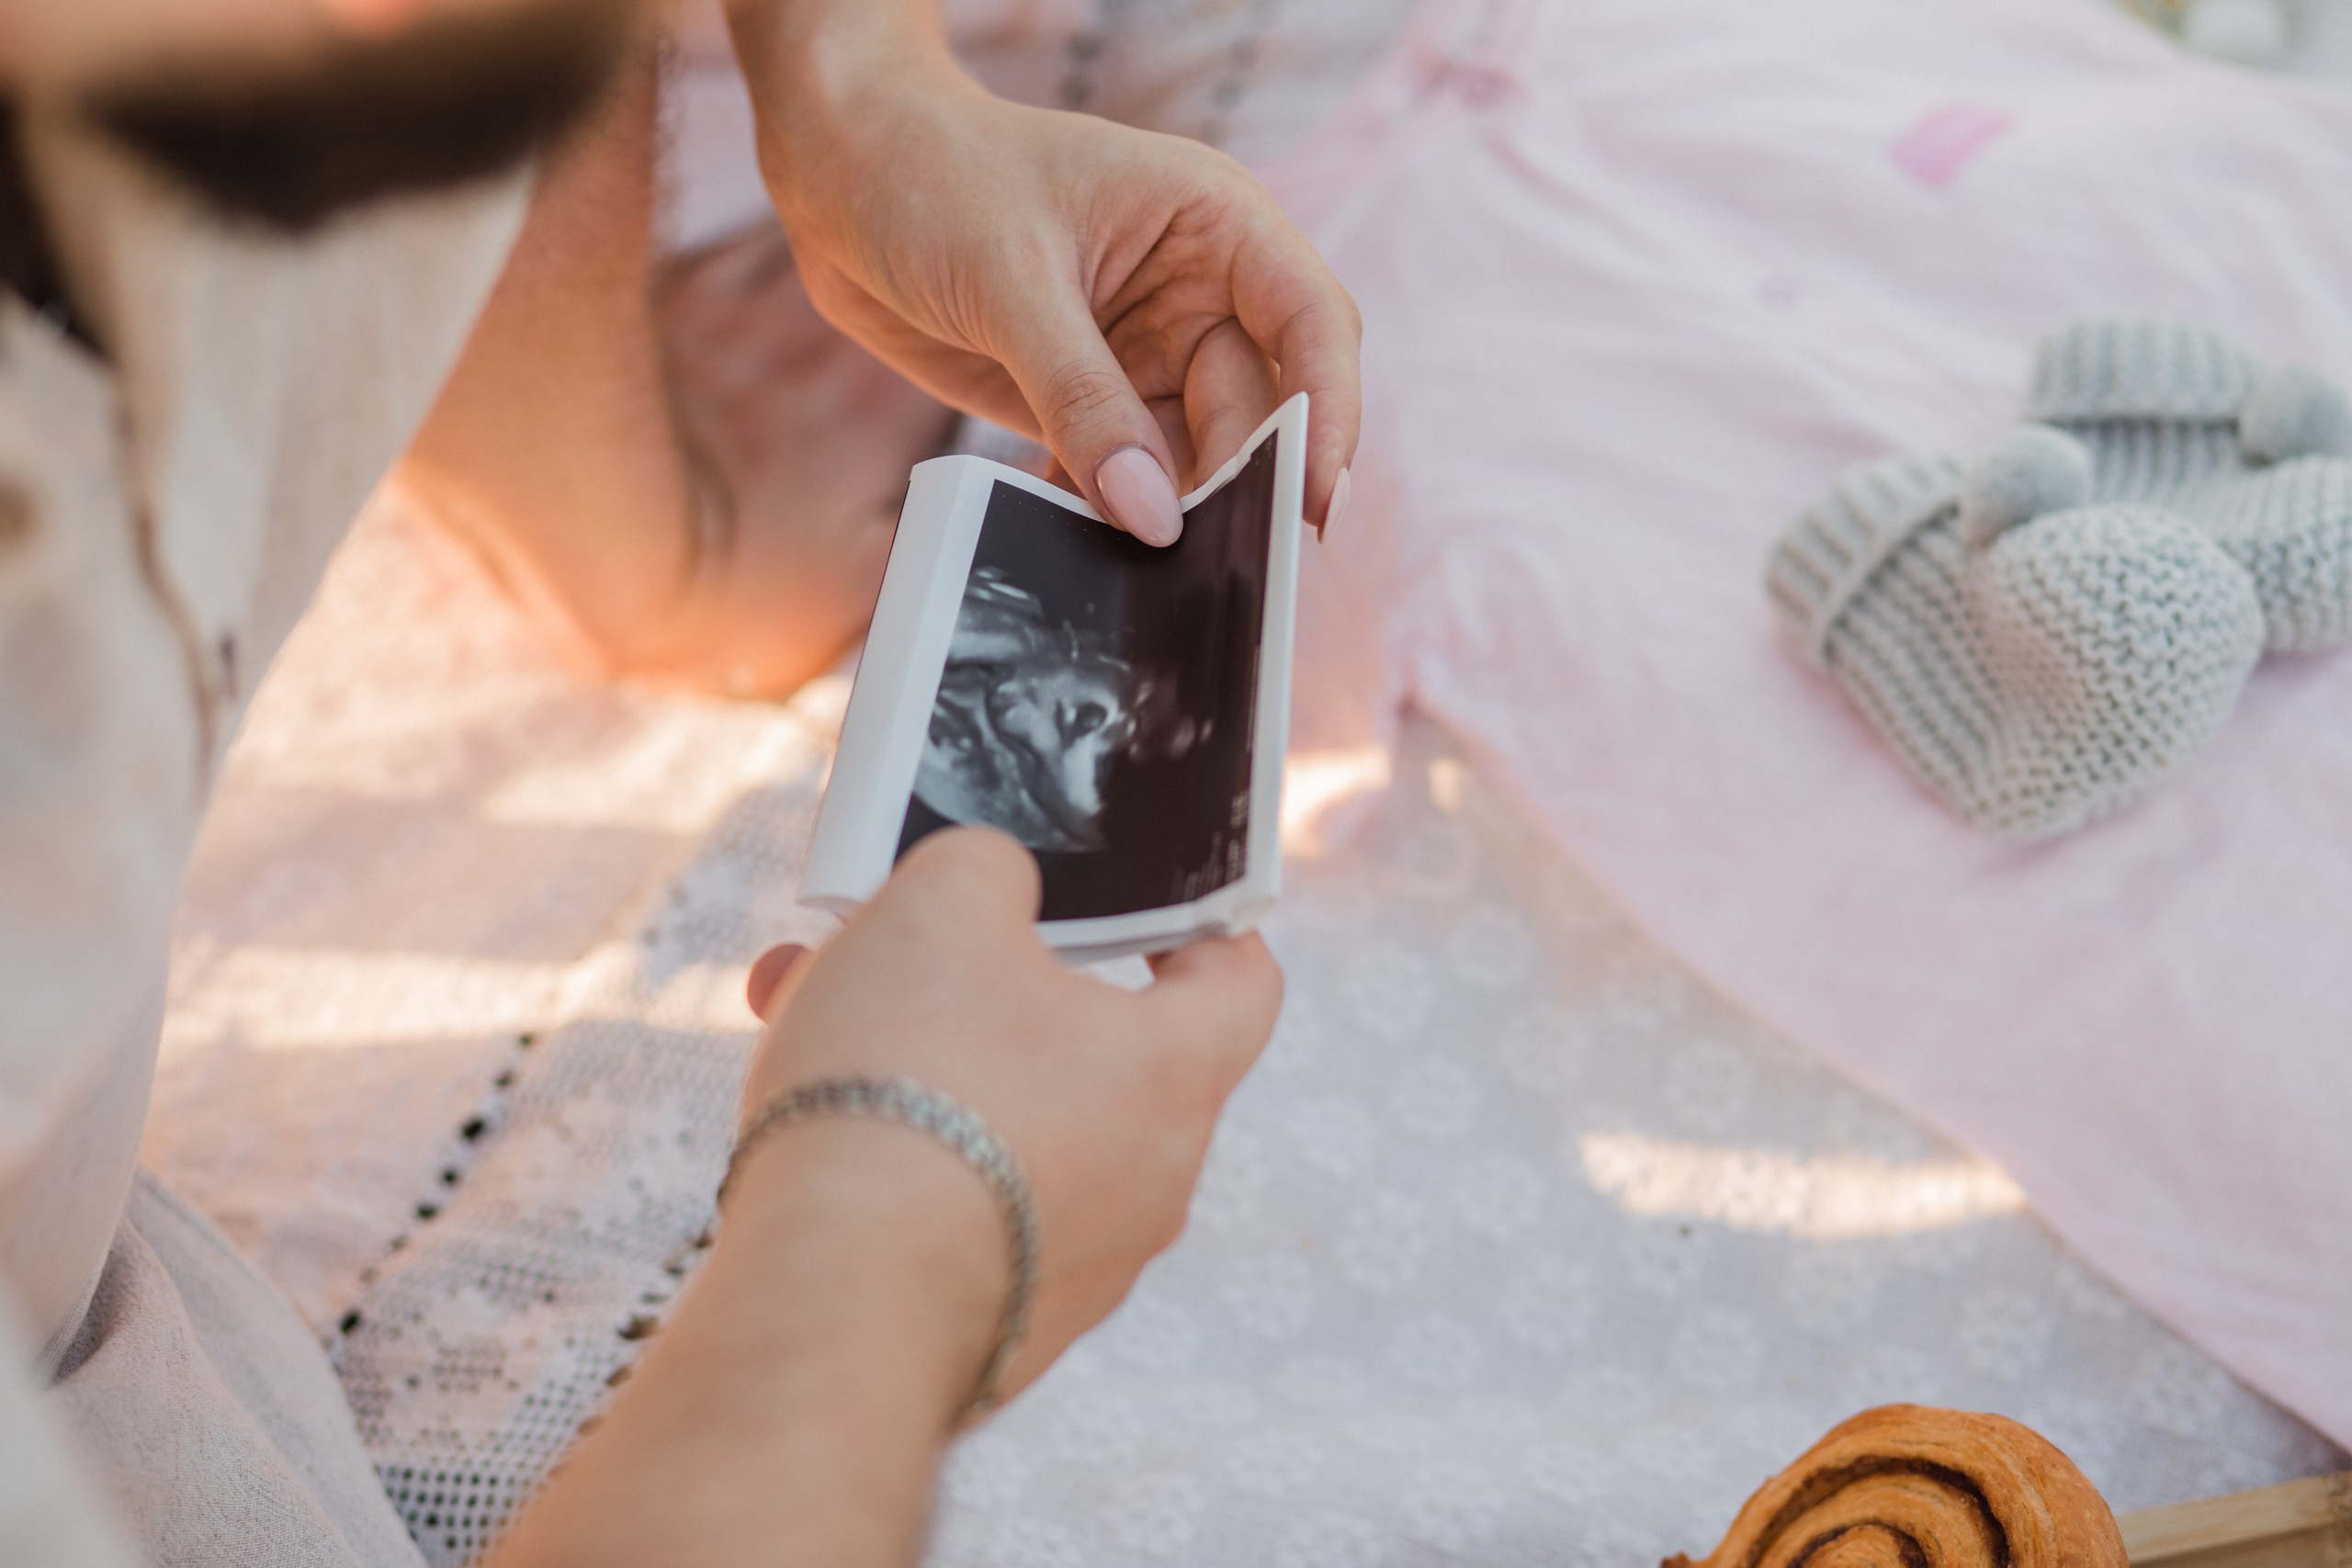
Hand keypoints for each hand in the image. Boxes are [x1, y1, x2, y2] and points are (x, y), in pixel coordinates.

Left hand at [727, 4, 1360, 544]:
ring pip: (1189, 456)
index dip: (1326, 413)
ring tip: (1135, 565)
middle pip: (1253, 409)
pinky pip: (1120, 475)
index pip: (1310, 322)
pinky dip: (1104, 513)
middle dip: (1236, 486)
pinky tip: (1077, 544)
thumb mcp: (1012, 283)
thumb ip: (1085, 401)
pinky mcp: (1086, 398)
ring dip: (1164, 512)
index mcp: (1213, 222)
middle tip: (1206, 563)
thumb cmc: (931, 174)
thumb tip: (1151, 515)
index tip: (1313, 500)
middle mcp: (1195, 289)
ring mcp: (1142, 349)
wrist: (838, 170)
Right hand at [739, 827, 1282, 1404]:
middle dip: (976, 979)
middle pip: (1082, 1049)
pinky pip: (952, 1209)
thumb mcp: (944, 902)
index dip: (1199, 927)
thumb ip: (988, 868)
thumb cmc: (908, 1088)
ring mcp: (1072, 1271)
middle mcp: (1147, 1186)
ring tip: (804, 1008)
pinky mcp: (990, 1330)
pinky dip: (890, 1153)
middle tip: (893, 943)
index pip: (1240, 984)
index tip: (1144, 906)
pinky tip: (801, 1122)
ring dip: (912, 1058)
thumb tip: (991, 887)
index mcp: (1173, 1078)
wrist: (829, 1304)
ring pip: (999, 1123)